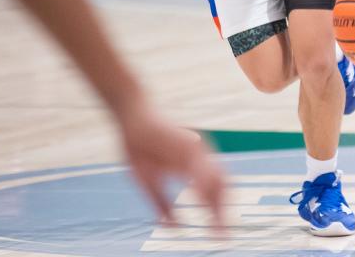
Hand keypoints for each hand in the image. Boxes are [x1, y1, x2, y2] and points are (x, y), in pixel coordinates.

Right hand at [117, 99, 225, 229]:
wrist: (132, 115)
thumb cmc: (139, 148)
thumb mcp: (147, 182)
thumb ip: (162, 204)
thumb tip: (175, 229)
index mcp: (194, 167)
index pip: (214, 193)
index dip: (218, 215)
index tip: (220, 238)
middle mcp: (201, 158)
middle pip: (221, 188)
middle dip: (222, 215)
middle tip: (223, 239)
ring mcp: (197, 150)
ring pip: (216, 178)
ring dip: (217, 204)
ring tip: (218, 227)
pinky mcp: (187, 144)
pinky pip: (200, 168)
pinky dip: (205, 186)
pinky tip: (204, 202)